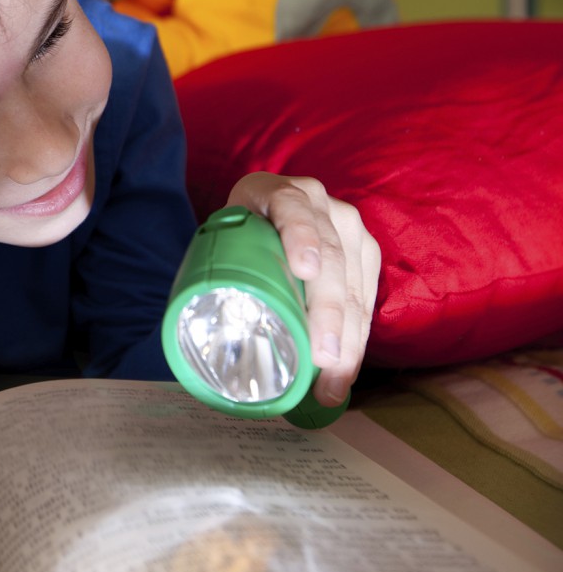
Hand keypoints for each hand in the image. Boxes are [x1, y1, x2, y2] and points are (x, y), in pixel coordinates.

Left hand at [226, 173, 380, 407]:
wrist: (269, 211)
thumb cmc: (239, 237)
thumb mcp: (224, 241)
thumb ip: (219, 272)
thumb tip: (204, 338)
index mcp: (274, 192)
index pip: (289, 207)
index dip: (299, 235)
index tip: (304, 269)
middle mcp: (317, 202)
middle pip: (330, 256)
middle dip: (329, 312)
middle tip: (323, 359)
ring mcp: (346, 225)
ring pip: (353, 282)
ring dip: (348, 337)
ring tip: (335, 380)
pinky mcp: (365, 250)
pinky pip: (366, 295)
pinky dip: (356, 337)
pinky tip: (347, 368)